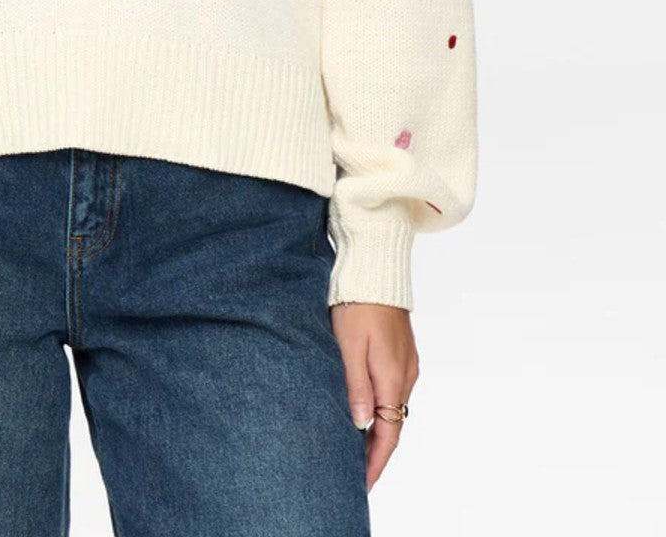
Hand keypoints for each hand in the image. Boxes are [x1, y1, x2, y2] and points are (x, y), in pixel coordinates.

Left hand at [329, 303, 418, 492]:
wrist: (377, 271)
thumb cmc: (358, 304)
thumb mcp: (349, 345)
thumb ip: (356, 385)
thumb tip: (360, 423)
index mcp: (392, 378)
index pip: (388, 434)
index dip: (375, 462)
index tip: (362, 484)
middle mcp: (406, 376)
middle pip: (394, 425)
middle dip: (376, 452)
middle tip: (354, 472)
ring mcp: (407, 365)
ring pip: (394, 408)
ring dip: (379, 430)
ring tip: (355, 448)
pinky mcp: (403, 354)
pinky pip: (394, 391)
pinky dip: (382, 409)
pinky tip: (366, 411)